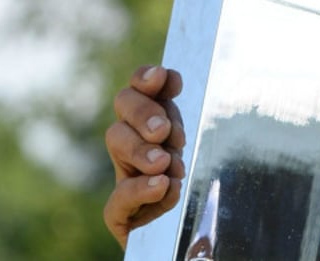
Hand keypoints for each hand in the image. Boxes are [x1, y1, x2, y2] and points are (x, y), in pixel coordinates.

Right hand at [104, 65, 187, 248]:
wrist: (188, 245)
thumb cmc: (202, 197)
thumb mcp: (203, 154)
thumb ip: (187, 123)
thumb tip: (173, 79)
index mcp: (154, 124)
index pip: (141, 89)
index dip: (146, 78)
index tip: (164, 76)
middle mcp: (134, 145)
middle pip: (123, 108)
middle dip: (143, 113)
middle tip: (164, 131)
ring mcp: (124, 178)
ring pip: (116, 143)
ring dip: (142, 149)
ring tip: (165, 162)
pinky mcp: (119, 216)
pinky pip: (118, 199)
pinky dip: (140, 189)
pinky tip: (162, 185)